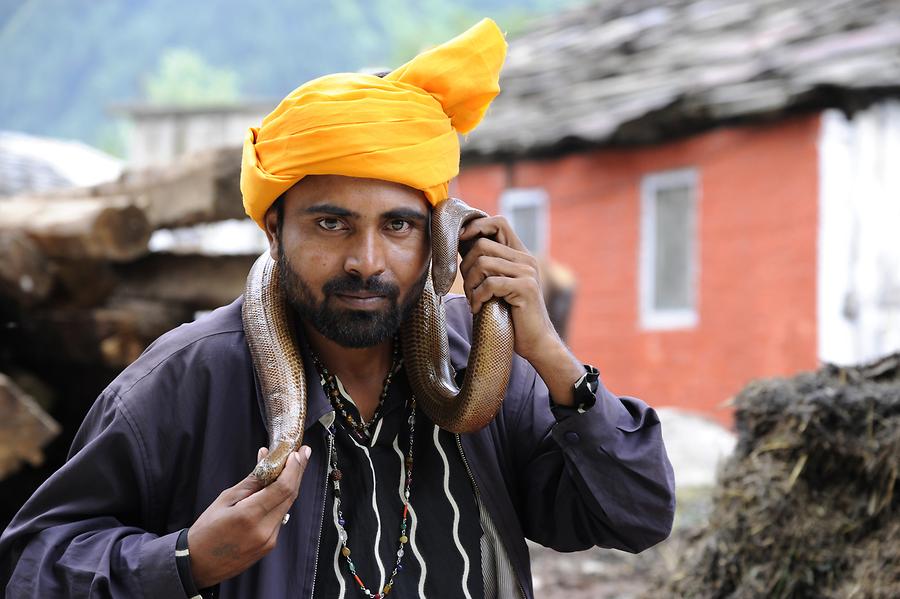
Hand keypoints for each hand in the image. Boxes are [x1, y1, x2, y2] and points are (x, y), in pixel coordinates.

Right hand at [187, 446, 310, 588]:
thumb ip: (251, 481)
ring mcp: (269, 540)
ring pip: (287, 506)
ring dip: (291, 486)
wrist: (197, 564)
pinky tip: (278, 490)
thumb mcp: (225, 499)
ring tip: (291, 467)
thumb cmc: (206, 531)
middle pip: (290, 496)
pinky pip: (280, 518)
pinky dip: (281, 501)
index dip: (293, 469)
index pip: (283, 488)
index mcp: (249, 515)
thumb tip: (267, 460)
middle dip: (297, 472)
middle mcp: (264, 530)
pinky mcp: (269, 546)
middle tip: (302, 454)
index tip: (297, 454)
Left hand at [458, 215, 556, 361]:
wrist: (536, 342)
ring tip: (473, 300)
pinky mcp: (525, 288)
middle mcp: (526, 259)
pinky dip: (478, 297)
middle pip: (483, 244)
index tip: (459, 240)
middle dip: (466, 267)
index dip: (476, 226)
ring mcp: (527, 273)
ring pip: (483, 263)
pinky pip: (490, 283)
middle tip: (468, 289)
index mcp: (520, 255)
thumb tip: (461, 244)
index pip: (499, 223)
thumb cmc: (512, 316)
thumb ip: (487, 266)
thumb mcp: (498, 286)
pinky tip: (478, 309)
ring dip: (470, 284)